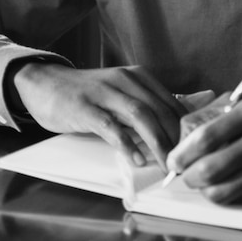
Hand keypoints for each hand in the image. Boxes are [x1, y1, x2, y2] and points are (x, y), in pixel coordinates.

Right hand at [12, 62, 186, 167]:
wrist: (44, 83)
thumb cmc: (89, 93)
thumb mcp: (123, 92)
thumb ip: (153, 102)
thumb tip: (197, 105)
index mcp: (138, 77)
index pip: (170, 103)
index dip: (185, 128)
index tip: (195, 150)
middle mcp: (124, 80)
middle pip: (158, 109)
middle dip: (175, 138)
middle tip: (184, 162)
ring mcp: (103, 92)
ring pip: (139, 115)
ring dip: (157, 141)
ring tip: (166, 163)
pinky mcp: (83, 107)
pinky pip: (109, 125)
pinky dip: (126, 143)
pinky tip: (137, 159)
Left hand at [166, 94, 241, 203]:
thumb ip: (227, 122)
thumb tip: (188, 145)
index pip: (207, 136)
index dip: (182, 153)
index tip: (173, 161)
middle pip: (211, 168)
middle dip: (189, 177)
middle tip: (184, 176)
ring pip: (224, 190)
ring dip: (206, 191)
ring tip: (203, 185)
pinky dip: (228, 197)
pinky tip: (227, 189)